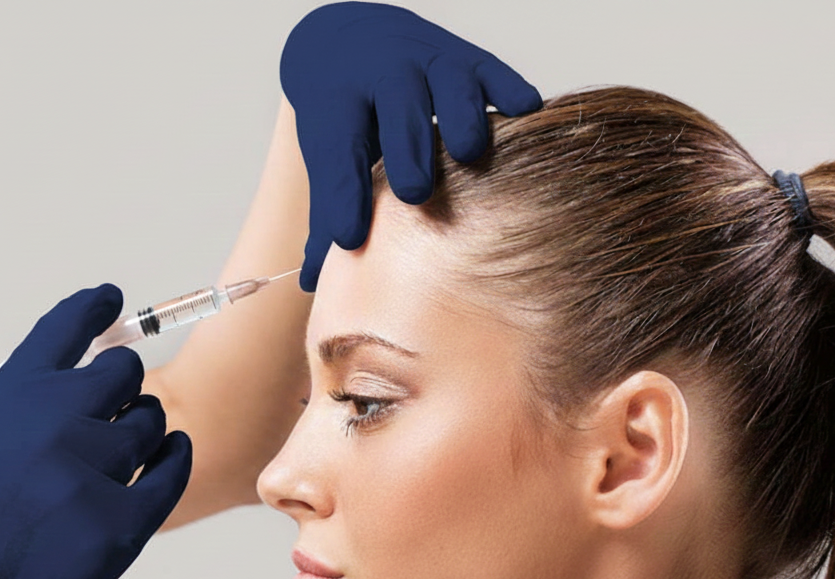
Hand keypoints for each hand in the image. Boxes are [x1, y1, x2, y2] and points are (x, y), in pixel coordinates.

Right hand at [0, 284, 191, 578]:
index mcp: (6, 398)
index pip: (66, 328)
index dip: (95, 307)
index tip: (110, 299)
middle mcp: (51, 425)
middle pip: (122, 373)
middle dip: (119, 384)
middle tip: (112, 403)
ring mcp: (88, 476)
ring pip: (150, 423)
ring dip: (143, 428)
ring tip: (121, 449)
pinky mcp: (119, 528)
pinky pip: (170, 473)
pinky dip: (172, 460)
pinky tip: (166, 458)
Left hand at [279, 2, 542, 289]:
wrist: (355, 39)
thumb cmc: (343, 112)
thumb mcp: (326, 151)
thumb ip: (327, 212)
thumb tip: (309, 282)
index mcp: (337, 100)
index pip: (338, 150)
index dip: (344, 194)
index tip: (349, 237)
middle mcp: (383, 71)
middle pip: (396, 106)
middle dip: (406, 147)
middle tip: (415, 192)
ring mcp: (430, 61)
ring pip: (449, 80)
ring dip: (461, 115)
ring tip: (470, 152)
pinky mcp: (471, 59)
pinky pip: (494, 71)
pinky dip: (510, 91)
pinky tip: (525, 114)